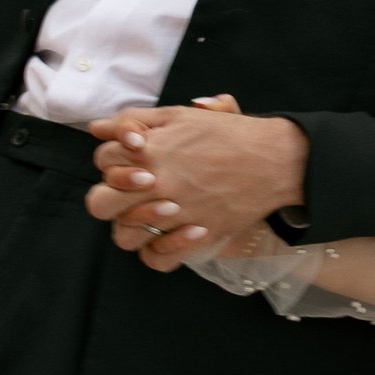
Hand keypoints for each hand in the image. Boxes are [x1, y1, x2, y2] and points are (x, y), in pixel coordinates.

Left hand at [87, 99, 307, 267]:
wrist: (275, 159)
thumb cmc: (229, 133)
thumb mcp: (180, 115)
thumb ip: (136, 119)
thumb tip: (99, 128)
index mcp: (149, 150)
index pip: (103, 158)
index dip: (112, 156)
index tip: (133, 154)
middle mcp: (157, 184)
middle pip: (100, 202)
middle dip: (108, 195)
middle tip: (128, 191)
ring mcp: (175, 213)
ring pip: (125, 234)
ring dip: (130, 224)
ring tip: (148, 213)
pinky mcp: (196, 234)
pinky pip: (158, 258)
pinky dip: (158, 251)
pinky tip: (168, 235)